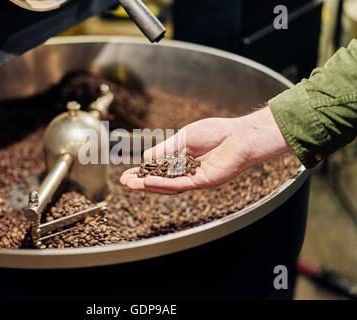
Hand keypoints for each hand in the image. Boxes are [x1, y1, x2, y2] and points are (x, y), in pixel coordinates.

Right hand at [120, 107, 290, 193]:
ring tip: (131, 184)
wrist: (240, 135)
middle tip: (124, 182)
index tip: (127, 174)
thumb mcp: (183, 138)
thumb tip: (145, 158)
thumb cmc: (216, 133)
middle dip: (141, 182)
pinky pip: (179, 184)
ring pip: (167, 185)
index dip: (142, 173)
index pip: (158, 170)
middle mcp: (186, 173)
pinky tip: (149, 181)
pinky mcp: (202, 181)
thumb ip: (165, 149)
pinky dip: (163, 183)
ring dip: (148, 185)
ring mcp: (194, 179)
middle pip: (160, 181)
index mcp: (181, 162)